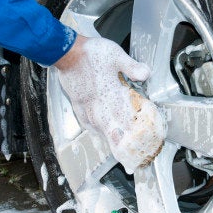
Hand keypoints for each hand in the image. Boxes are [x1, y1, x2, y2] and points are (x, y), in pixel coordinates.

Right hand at [54, 36, 165, 173]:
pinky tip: (99, 134)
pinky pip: (87, 124)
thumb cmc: (89, 53)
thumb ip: (131, 67)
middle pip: (113, 132)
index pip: (126, 120)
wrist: (66, 52)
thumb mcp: (115, 54)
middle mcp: (99, 105)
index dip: (136, 134)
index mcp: (111, 94)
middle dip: (124, 146)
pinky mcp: (78, 105)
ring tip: (119, 153)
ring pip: (100, 130)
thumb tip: (146, 74)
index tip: (145, 144)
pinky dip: (95, 132)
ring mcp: (87, 107)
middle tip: (132, 160)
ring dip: (111, 142)